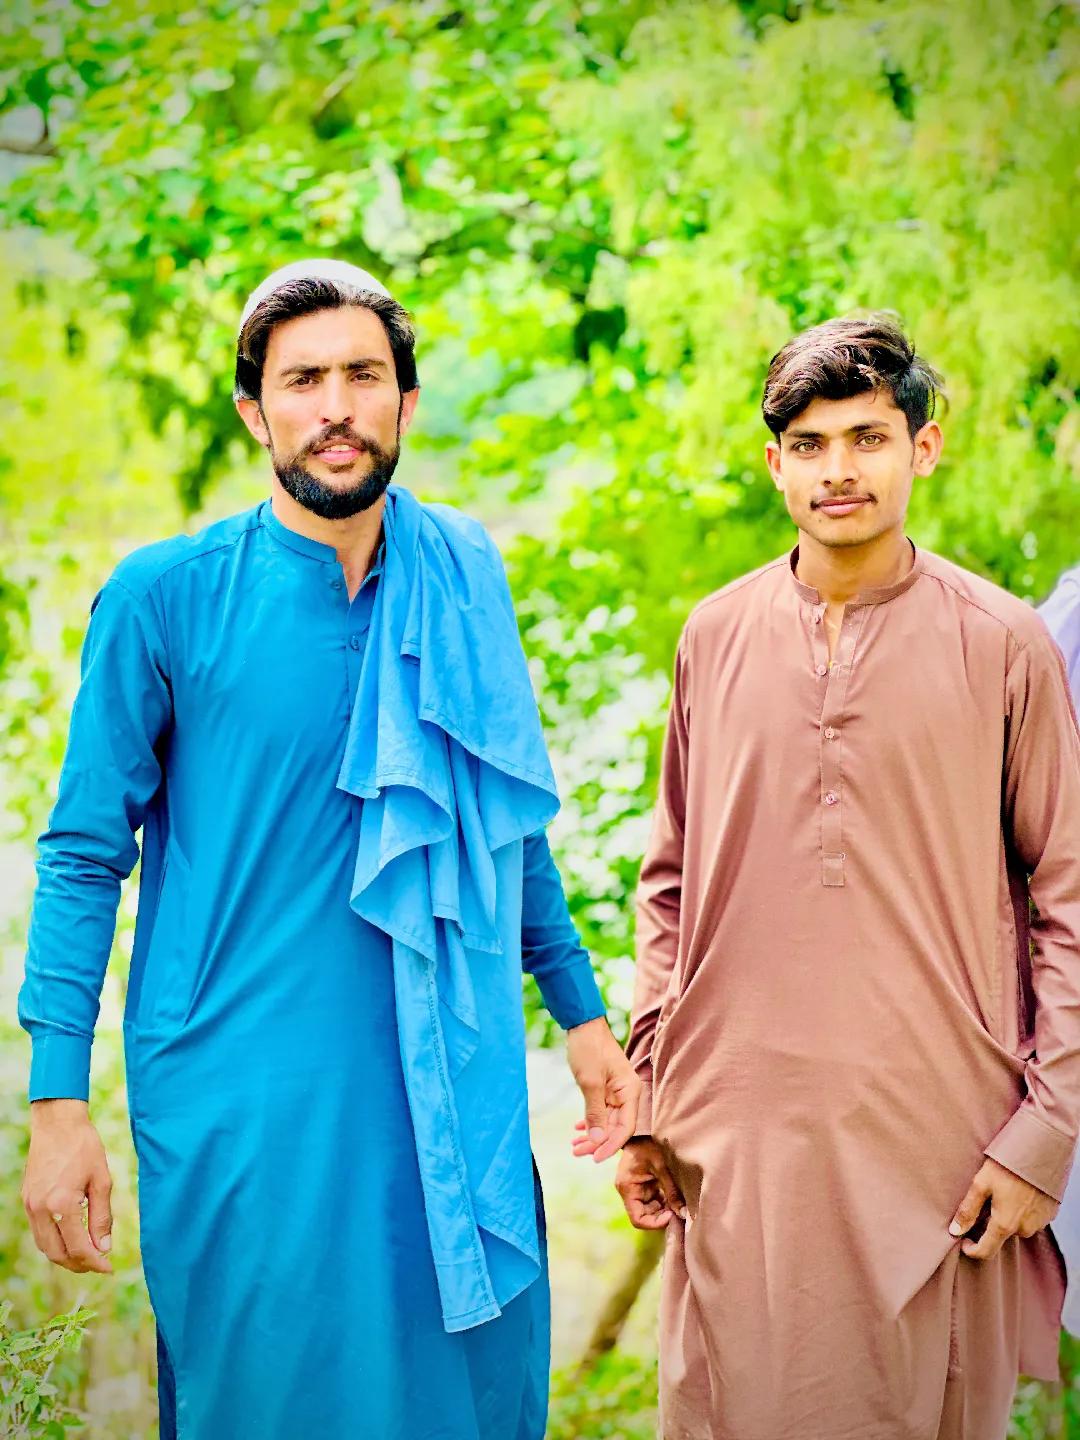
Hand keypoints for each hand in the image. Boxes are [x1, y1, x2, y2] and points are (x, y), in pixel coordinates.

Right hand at [22, 1100, 112, 1274]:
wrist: (57, 1124)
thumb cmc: (84, 1147)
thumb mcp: (102, 1180)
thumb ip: (102, 1216)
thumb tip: (104, 1246)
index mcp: (62, 1204)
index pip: (79, 1247)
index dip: (95, 1262)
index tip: (109, 1268)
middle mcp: (41, 1209)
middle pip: (58, 1254)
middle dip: (79, 1265)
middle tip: (99, 1264)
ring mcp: (30, 1206)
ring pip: (45, 1247)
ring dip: (65, 1257)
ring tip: (86, 1256)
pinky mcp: (27, 1201)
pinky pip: (39, 1233)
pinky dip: (54, 1242)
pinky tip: (70, 1239)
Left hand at [564, 1017, 641, 1162]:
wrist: (582, 1025)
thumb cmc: (589, 1049)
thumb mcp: (590, 1082)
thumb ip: (595, 1112)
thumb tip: (598, 1140)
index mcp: (630, 1091)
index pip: (625, 1127)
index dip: (610, 1145)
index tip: (593, 1158)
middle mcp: (626, 1094)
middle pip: (615, 1127)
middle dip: (597, 1142)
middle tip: (577, 1153)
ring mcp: (616, 1092)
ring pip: (606, 1121)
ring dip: (592, 1134)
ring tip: (574, 1146)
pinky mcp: (605, 1089)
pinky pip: (600, 1111)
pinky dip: (590, 1121)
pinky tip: (578, 1130)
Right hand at [615, 1137, 686, 1228]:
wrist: (644, 1127)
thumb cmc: (649, 1142)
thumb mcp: (662, 1166)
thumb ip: (671, 1191)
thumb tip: (683, 1214)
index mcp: (627, 1187)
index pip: (637, 1219)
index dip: (655, 1222)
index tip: (672, 1215)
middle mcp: (629, 1191)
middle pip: (645, 1215)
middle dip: (662, 1215)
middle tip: (680, 1210)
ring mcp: (636, 1188)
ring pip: (651, 1209)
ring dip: (665, 1208)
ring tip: (680, 1201)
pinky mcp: (644, 1184)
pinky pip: (655, 1200)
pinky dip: (665, 1201)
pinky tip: (676, 1195)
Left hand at [949, 1156, 1057, 1260]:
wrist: (1041, 1151)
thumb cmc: (1008, 1165)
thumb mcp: (981, 1184)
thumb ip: (968, 1210)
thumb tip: (955, 1231)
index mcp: (1005, 1224)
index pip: (986, 1251)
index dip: (971, 1250)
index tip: (963, 1240)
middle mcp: (1024, 1229)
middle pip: (1000, 1235)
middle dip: (989, 1222)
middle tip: (986, 1199)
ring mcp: (1039, 1223)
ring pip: (1016, 1226)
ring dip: (1006, 1215)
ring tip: (1003, 1191)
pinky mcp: (1049, 1215)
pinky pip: (1030, 1219)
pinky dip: (1021, 1210)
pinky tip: (1018, 1192)